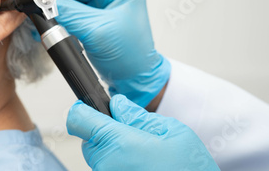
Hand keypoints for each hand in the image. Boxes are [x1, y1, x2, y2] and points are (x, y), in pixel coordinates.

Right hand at [28, 0, 170, 106]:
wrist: (134, 83)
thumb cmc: (129, 56)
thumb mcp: (96, 30)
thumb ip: (69, 11)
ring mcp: (101, 9)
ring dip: (52, 2)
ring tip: (33, 3)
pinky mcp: (92, 22)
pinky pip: (70, 12)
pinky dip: (56, 15)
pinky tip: (42, 17)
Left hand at [67, 95, 219, 170]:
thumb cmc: (190, 170)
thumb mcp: (172, 132)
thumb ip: (138, 117)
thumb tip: (118, 105)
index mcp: (119, 143)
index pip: (78, 119)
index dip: (84, 109)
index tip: (89, 107)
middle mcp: (106, 165)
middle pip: (90, 138)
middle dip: (107, 133)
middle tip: (136, 138)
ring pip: (99, 156)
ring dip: (115, 152)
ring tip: (145, 159)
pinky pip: (107, 169)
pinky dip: (119, 166)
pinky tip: (142, 169)